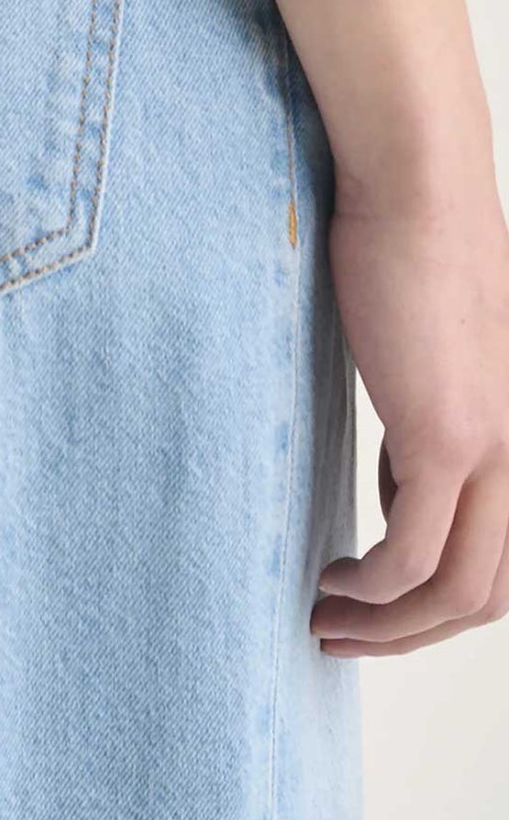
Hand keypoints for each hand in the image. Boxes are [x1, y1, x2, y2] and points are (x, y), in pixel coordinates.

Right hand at [311, 178, 508, 655]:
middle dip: (413, 633)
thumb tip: (402, 475)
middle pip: (488, 594)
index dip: (440, 603)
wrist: (416, 186)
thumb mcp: (432, 358)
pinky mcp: (448, 436)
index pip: (504, 561)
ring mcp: (495, 448)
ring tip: (328, 621)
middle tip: (346, 633)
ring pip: (459, 592)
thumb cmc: (411, 248)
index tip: (375, 604)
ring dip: (389, 627)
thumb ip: (429, 419)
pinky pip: (412, 556)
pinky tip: (333, 580)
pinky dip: (372, 589)